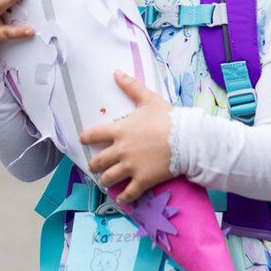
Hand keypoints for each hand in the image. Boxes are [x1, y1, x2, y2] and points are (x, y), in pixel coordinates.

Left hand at [80, 71, 174, 203]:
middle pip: (99, 161)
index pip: (95, 134)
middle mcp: (121, 150)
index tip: (82, 140)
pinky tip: (121, 199)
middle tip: (94, 166)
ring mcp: (131, 167)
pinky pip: (128, 193)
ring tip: (105, 181)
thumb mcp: (148, 99)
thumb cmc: (167, 118)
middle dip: (94, 164)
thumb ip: (131, 87)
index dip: (86, 138)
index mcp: (120, 130)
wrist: (187, 139)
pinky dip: (123, 197)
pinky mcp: (143, 180)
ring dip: (105, 180)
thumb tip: (116, 72)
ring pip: (109, 178)